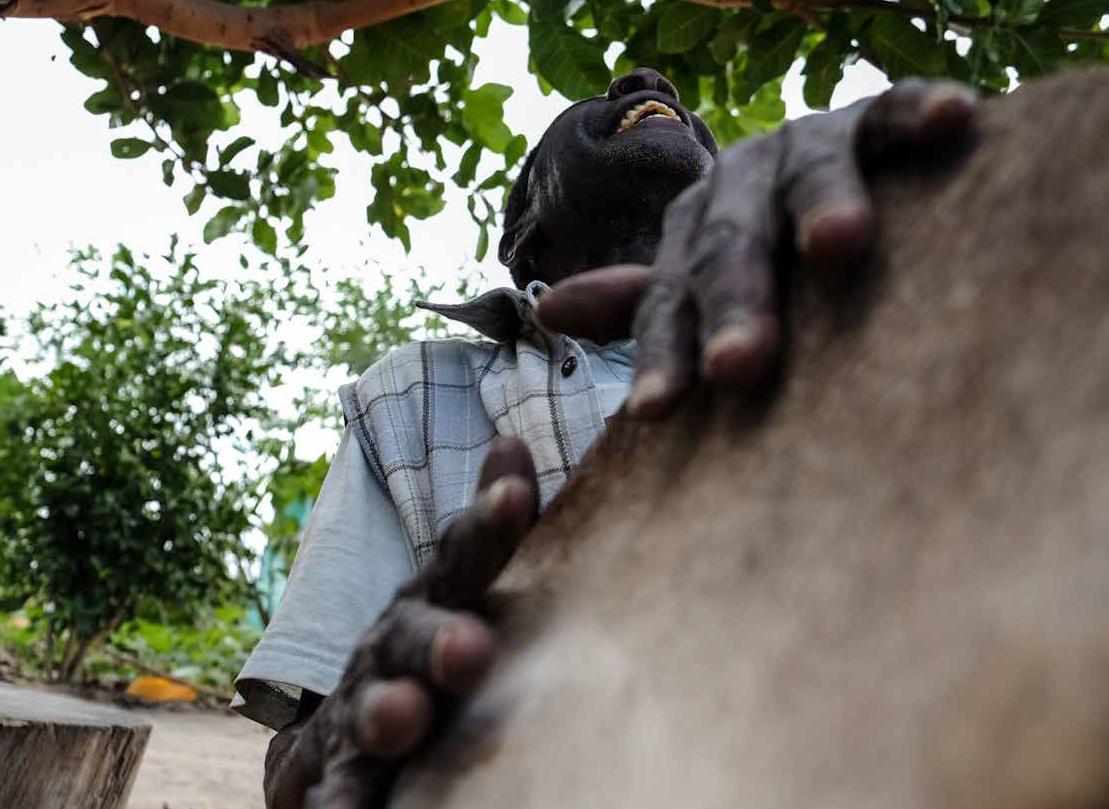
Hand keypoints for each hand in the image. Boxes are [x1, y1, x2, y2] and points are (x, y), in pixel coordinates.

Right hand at [265, 436, 538, 808]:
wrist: (332, 728)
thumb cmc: (419, 649)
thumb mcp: (451, 589)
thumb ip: (483, 531)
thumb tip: (511, 440)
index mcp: (430, 601)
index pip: (459, 555)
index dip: (486, 524)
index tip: (514, 493)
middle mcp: (389, 649)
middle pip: (411, 636)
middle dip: (438, 639)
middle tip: (471, 650)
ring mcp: (355, 710)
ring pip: (368, 710)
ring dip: (383, 714)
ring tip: (402, 719)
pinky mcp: (330, 774)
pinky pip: (334, 794)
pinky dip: (338, 806)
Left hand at [537, 79, 976, 416]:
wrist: (840, 170)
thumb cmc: (766, 253)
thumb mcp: (702, 277)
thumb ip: (640, 303)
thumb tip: (547, 313)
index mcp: (694, 234)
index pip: (672, 301)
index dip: (665, 353)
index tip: (656, 411)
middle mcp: (741, 185)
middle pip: (730, 245)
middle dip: (734, 303)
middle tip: (739, 365)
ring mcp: (807, 146)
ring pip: (808, 173)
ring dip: (822, 202)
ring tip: (837, 244)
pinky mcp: (877, 118)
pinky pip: (898, 110)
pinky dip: (920, 112)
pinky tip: (954, 121)